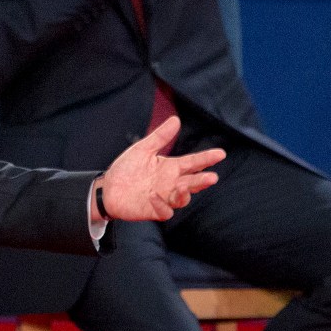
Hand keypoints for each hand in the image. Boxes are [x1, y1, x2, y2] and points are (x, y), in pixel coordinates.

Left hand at [94, 117, 225, 221]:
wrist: (109, 188)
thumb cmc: (128, 169)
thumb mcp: (143, 149)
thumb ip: (160, 137)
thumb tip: (176, 119)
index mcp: (171, 167)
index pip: (193, 163)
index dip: (206, 159)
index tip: (220, 153)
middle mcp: (171, 183)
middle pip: (192, 182)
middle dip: (202, 181)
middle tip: (212, 177)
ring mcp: (164, 198)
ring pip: (182, 198)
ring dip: (185, 194)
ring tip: (184, 187)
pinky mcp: (154, 210)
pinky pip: (164, 211)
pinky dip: (161, 204)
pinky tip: (154, 195)